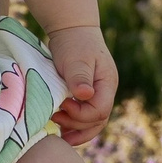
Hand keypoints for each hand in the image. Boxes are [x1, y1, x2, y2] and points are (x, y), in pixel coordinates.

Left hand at [47, 24, 116, 144]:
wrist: (72, 30)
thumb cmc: (73, 42)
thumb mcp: (75, 58)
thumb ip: (80, 77)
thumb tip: (85, 95)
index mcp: (107, 84)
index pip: (100, 111)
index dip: (80, 114)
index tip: (61, 104)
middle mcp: (105, 93)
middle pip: (98, 121)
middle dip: (76, 125)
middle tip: (54, 117)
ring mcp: (97, 95)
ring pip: (92, 123)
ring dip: (76, 130)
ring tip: (57, 132)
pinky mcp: (86, 97)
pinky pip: (84, 117)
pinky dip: (73, 125)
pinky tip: (60, 129)